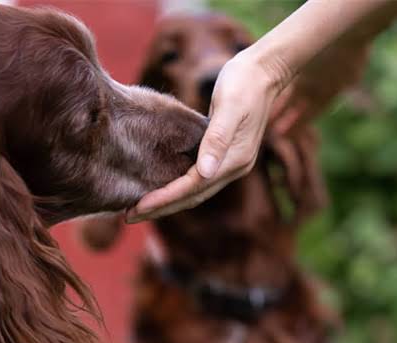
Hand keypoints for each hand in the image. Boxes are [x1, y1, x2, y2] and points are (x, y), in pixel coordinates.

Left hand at [126, 48, 282, 222]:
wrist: (267, 70)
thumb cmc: (245, 81)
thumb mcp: (230, 105)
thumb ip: (217, 139)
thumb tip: (205, 172)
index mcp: (234, 160)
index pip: (193, 187)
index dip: (165, 198)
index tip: (140, 207)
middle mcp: (233, 169)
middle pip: (192, 197)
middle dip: (161, 209)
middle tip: (129, 217)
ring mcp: (230, 165)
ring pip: (194, 192)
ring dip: (167, 203)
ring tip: (139, 209)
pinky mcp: (224, 157)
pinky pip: (197, 181)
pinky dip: (178, 189)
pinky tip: (160, 189)